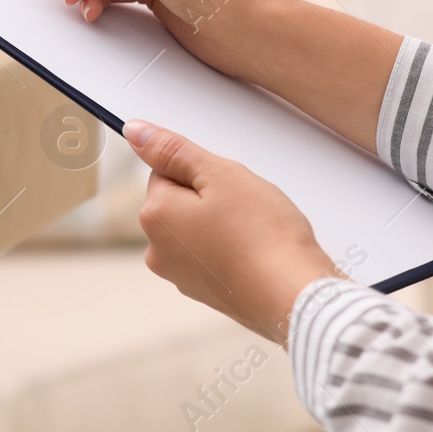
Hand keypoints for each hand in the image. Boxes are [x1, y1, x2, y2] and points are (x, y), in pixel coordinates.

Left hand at [126, 120, 340, 344]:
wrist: (297, 299)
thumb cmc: (264, 237)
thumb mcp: (218, 175)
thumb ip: (172, 150)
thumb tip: (135, 132)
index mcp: (154, 217)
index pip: (167, 171)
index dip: (202, 171)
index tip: (227, 184)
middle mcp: (158, 251)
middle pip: (182, 201)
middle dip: (213, 197)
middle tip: (247, 208)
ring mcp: (182, 276)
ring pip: (201, 228)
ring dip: (225, 224)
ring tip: (256, 232)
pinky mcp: (208, 293)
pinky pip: (217, 255)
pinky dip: (234, 249)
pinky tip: (259, 253)